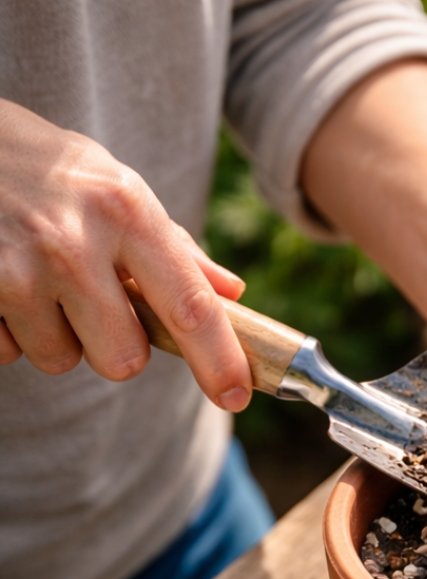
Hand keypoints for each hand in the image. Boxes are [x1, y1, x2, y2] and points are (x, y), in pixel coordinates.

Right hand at [0, 99, 251, 409]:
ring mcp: (16, 268)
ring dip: (53, 335)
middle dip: (112, 345)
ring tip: (32, 278)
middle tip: (88, 299)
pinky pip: (7, 352)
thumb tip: (232, 293)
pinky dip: (6, 329)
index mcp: (126, 211)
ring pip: (62, 359)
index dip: (219, 361)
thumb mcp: (114, 188)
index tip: (237, 396)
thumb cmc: (44, 169)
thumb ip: (173, 246)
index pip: (190, 307)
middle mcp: (74, 242)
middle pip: (124, 359)